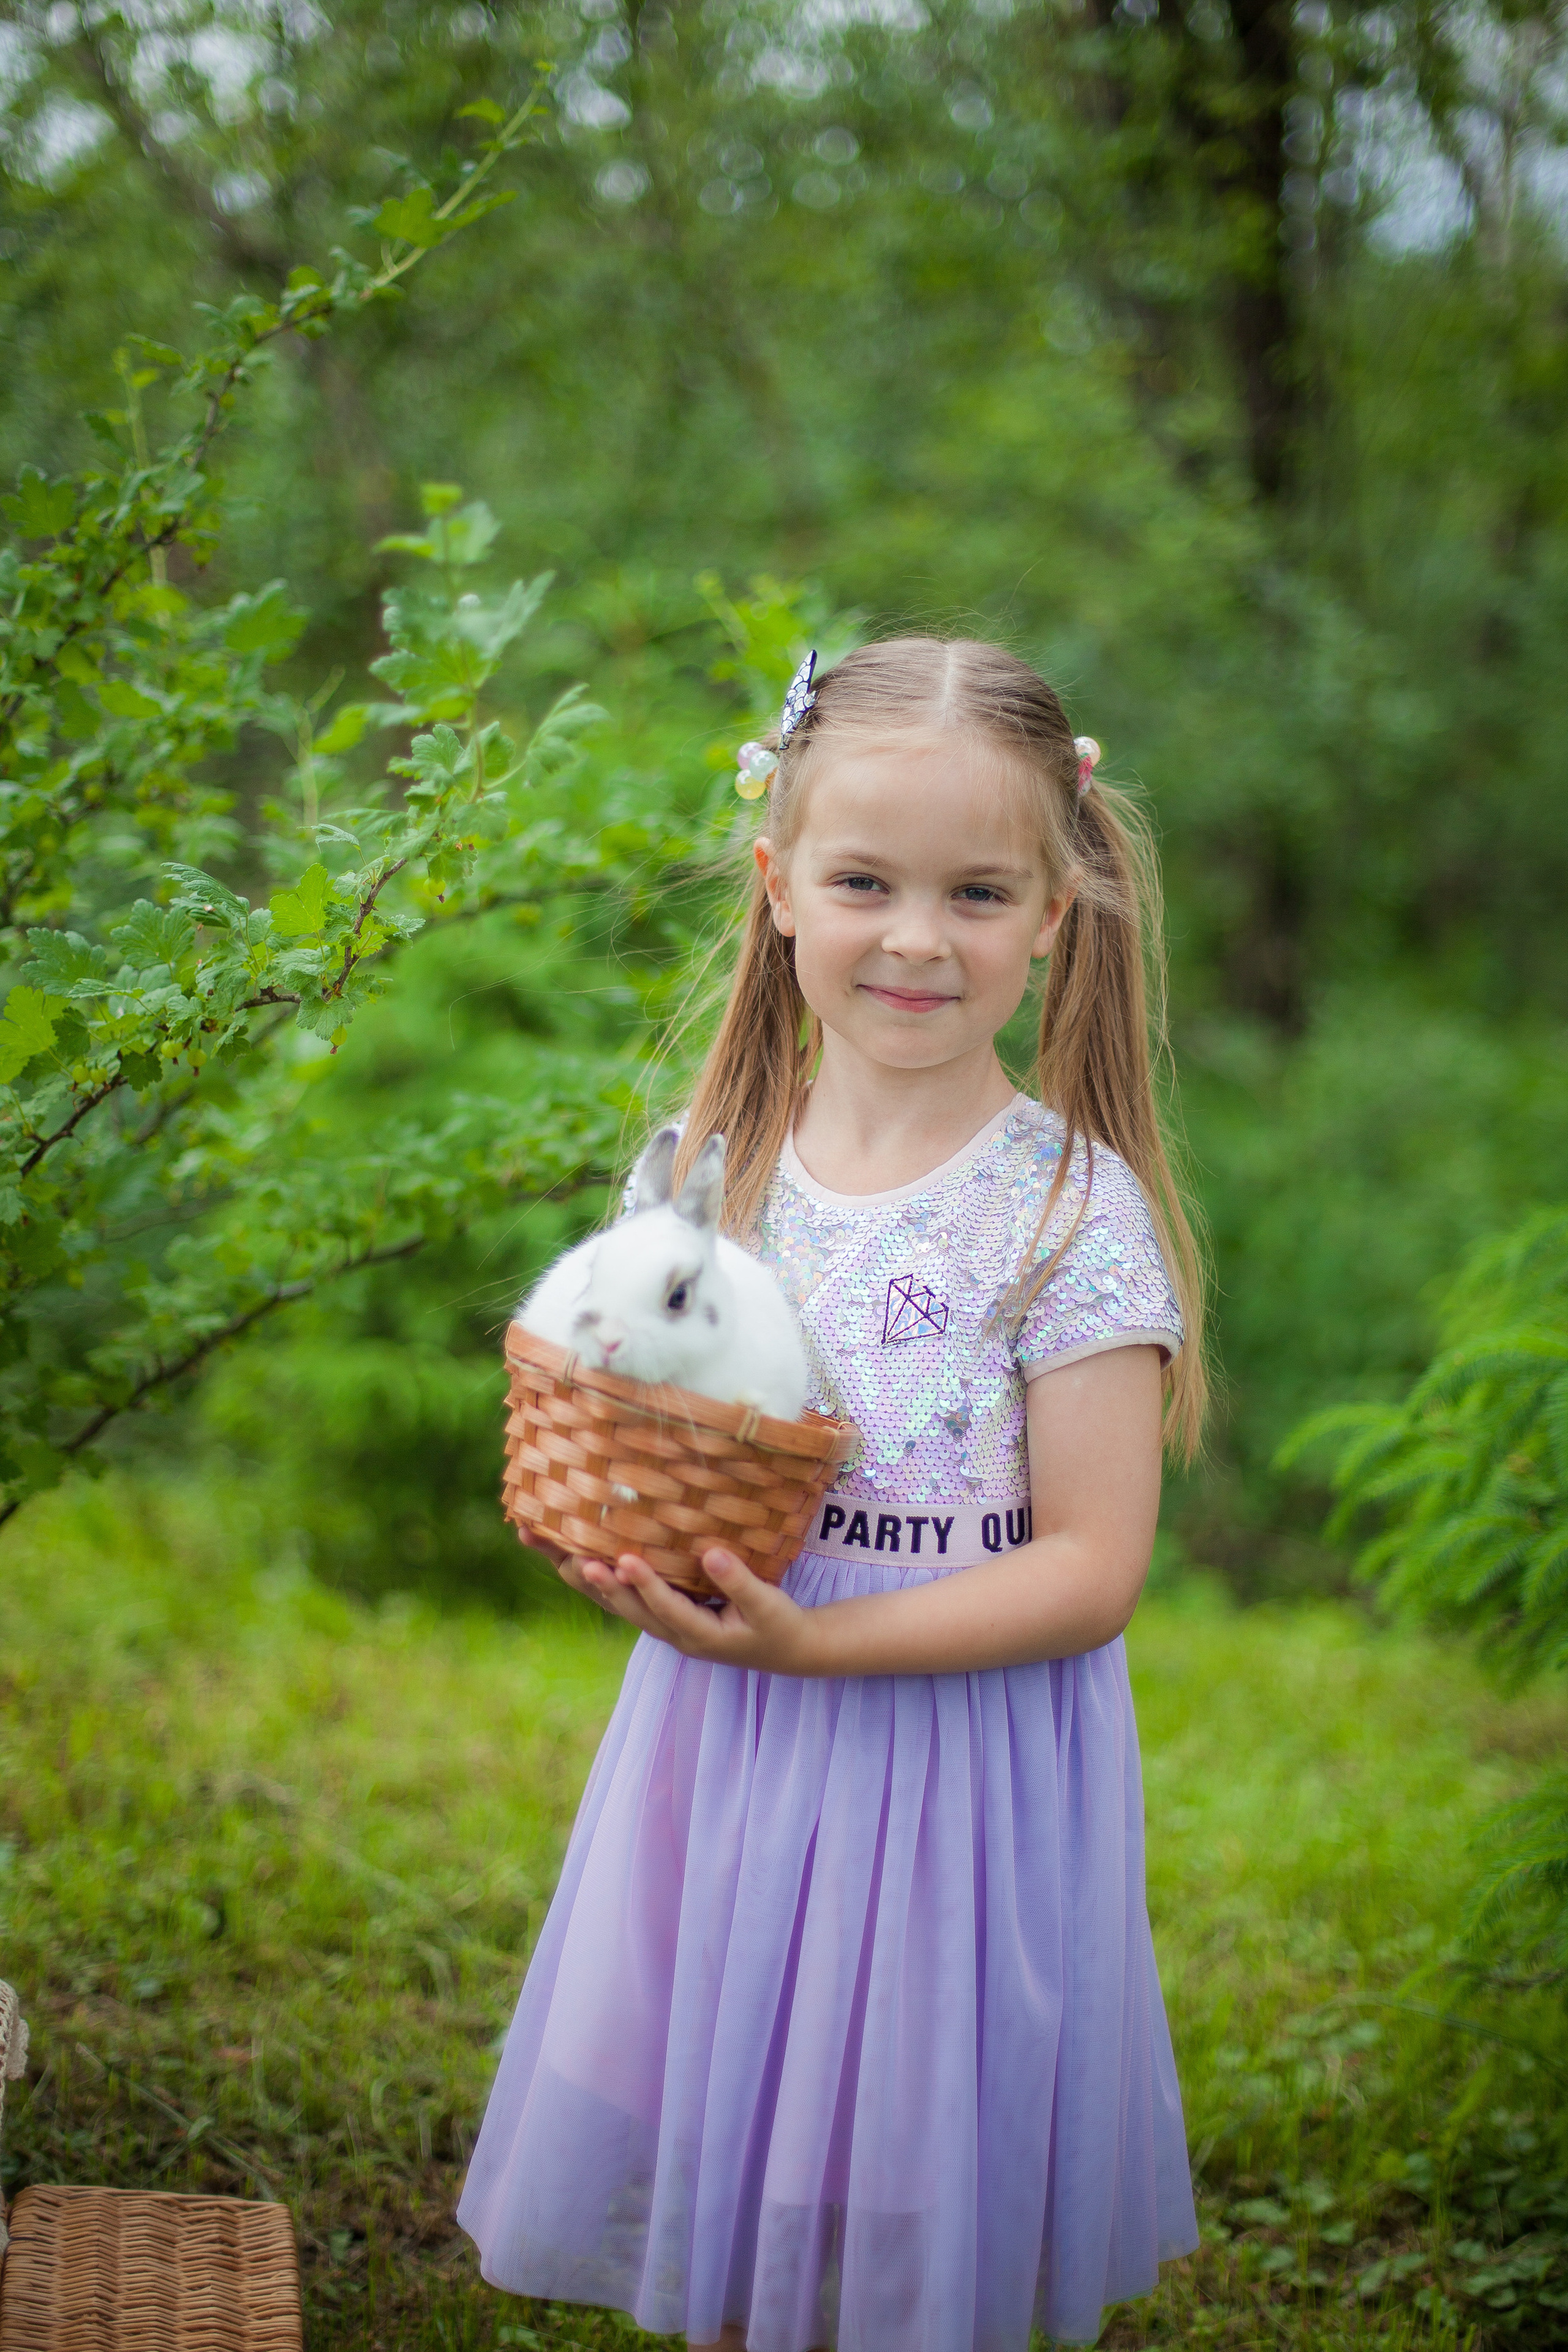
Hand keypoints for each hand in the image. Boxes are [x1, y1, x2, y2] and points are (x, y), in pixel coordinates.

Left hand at [571, 1545, 824, 1674]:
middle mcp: (677, 1635)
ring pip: (626, 1608)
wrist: (789, 1650)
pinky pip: (633, 1602)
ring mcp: (670, 1628)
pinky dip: (610, 1584)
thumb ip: (740, 1582)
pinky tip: (587, 1561)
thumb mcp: (768, 1605)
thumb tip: (712, 1554)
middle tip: (577, 1560)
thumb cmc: (780, 1626)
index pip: (666, 1609)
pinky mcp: (670, 1617)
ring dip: (598, 1586)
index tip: (624, 1560)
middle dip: (605, 1586)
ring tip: (567, 1559)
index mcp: (701, 1635)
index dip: (646, 1585)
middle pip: (633, 1612)